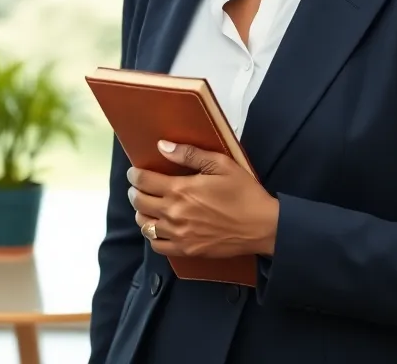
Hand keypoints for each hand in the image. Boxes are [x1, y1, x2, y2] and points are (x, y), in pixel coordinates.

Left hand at [127, 140, 278, 258]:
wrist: (261, 226)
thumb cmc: (243, 193)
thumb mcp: (221, 165)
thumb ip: (189, 154)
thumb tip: (162, 146)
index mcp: (180, 190)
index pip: (144, 181)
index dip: (135, 175)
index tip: (134, 173)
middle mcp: (174, 213)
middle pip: (139, 202)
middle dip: (135, 192)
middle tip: (139, 188)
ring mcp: (178, 234)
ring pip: (145, 224)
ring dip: (142, 213)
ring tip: (148, 206)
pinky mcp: (186, 250)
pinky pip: (157, 245)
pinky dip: (152, 235)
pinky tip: (158, 227)